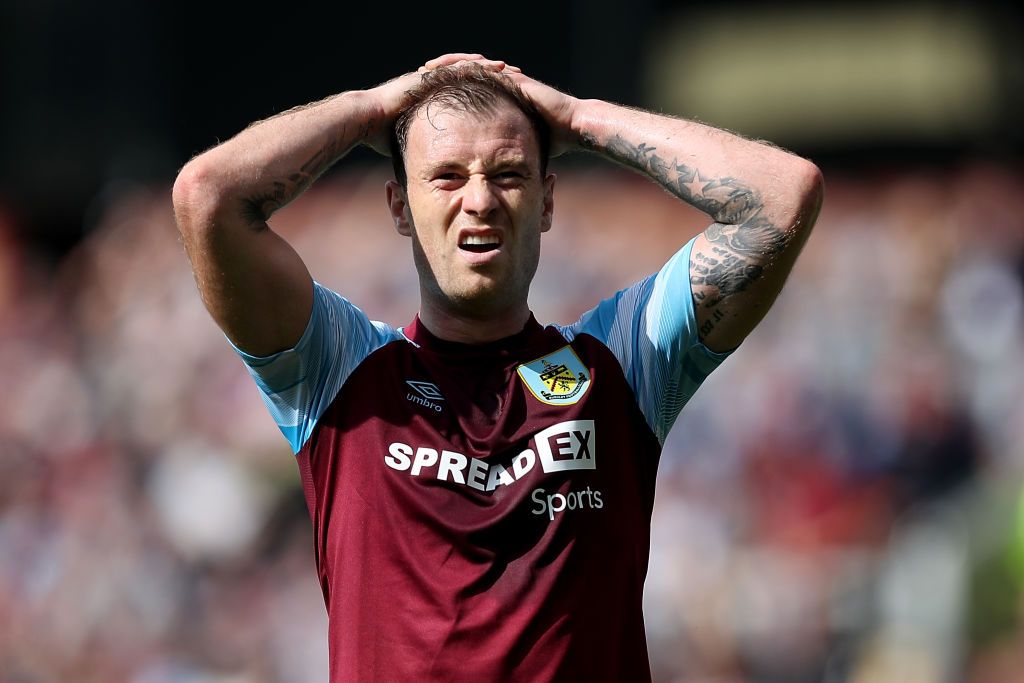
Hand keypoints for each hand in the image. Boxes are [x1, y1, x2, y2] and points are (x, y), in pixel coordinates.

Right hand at [362, 53, 511, 155]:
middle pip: (471, 80)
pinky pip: (457, 67)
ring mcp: (431, 79)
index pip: (467, 97)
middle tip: (517, 80)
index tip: (506, 102)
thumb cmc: (383, 138)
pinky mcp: (428, 75)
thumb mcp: (415, 147)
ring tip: (510, 70)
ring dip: (489, 69)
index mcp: (435, 103)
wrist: (367, 122)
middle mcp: (435, 87)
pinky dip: (476, 66)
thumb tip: (438, 177)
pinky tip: (493, 67)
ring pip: (467, 69)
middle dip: (493, 80)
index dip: (487, 97)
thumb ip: (427, 154)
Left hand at [425, 55, 582, 156]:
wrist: (573, 128)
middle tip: (418, 78)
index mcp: (498, 101)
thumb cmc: (552, 141)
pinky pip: (485, 68)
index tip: (424, 97)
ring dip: (448, 66)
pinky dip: (466, 66)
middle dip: (440, 75)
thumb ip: (503, 155)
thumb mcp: (518, 149)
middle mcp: (501, 86)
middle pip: (464, 75)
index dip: (445, 92)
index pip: (466, 92)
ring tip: (426, 69)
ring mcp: (508, 79)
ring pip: (471, 66)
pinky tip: (449, 68)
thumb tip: (487, 176)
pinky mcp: (513, 77)